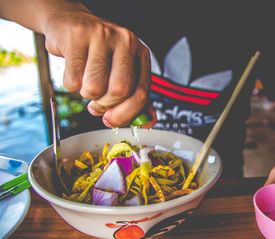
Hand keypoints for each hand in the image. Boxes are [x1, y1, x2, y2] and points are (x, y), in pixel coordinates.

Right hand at [42, 4, 152, 127]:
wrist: (71, 23)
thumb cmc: (98, 52)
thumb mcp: (122, 71)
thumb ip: (135, 97)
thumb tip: (148, 122)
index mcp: (140, 52)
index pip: (141, 92)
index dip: (127, 113)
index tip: (113, 120)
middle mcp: (125, 41)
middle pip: (119, 90)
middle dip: (105, 105)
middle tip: (97, 104)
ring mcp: (101, 36)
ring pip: (95, 87)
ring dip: (87, 95)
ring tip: (86, 83)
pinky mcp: (76, 36)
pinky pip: (73, 79)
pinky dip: (71, 85)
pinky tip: (74, 71)